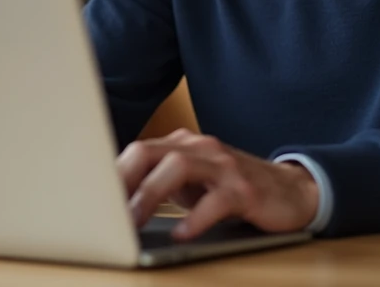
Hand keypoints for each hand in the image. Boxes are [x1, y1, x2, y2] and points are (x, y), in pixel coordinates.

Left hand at [117, 129, 318, 240]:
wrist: (290, 191)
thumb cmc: (231, 188)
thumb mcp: (191, 183)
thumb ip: (158, 183)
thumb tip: (114, 202)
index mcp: (182, 145)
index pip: (137, 151)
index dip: (111, 173)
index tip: (88, 198)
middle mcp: (200, 148)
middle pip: (150, 152)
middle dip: (123, 180)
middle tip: (104, 210)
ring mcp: (223, 166)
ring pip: (178, 168)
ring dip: (150, 195)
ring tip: (133, 222)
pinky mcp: (245, 189)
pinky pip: (216, 200)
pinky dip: (195, 218)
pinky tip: (182, 234)